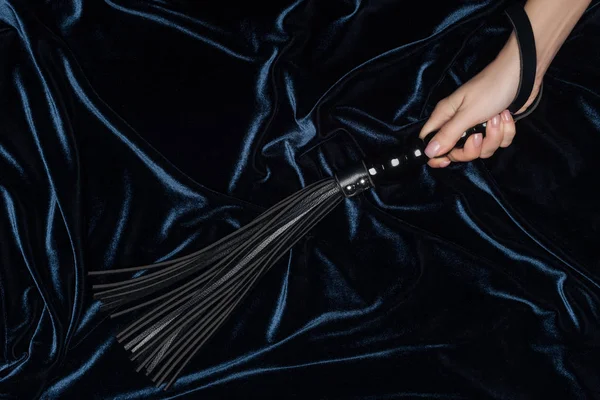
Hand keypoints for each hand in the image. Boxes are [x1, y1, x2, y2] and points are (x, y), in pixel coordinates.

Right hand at [418, 35, 540, 167]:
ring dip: (493, 137)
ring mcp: (478, 127)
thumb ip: (448, 134)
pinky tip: (506, 116)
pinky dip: (505, 132)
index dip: (435, 154)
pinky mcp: (495, 128)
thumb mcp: (467, 114)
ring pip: (481, 149)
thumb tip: (427, 152)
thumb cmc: (490, 89)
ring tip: (497, 118)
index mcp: (446, 116)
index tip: (446, 160)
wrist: (522, 74)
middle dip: (472, 149)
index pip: (430, 140)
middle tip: (480, 136)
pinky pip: (498, 143)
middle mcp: (459, 124)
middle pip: (457, 151)